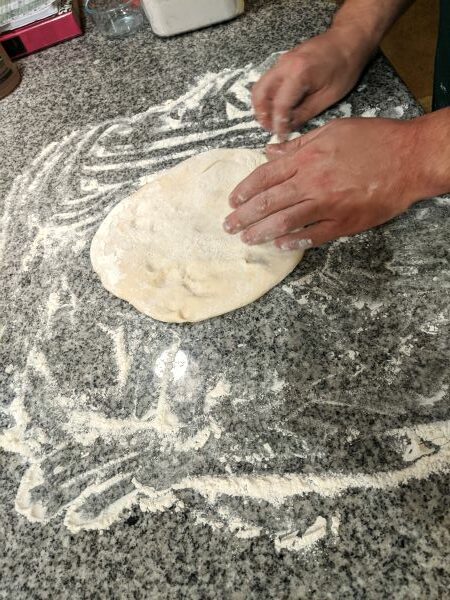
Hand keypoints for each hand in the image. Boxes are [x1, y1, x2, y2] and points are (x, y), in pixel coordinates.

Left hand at [224, 117, 427, 249]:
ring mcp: (328, 204)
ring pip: (285, 221)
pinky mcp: (345, 222)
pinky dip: (295, 241)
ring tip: (247, 239)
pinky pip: (314, 235)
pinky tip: (280, 245)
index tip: (232, 201)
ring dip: (262, 232)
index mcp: (308, 158)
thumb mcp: (333, 131)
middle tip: (228, 226)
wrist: (410, 157)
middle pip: (268, 202)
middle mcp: (313, 182)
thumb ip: (299, 145)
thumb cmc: (374, 140)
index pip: (265, 176)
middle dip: (244, 216)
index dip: (245, 191)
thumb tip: (270, 152)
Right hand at [252, 29, 372, 139]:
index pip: (280, 104)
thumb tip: (289, 126)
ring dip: (262, 105)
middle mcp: (284, 64)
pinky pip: (268, 80)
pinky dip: (268, 96)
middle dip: (262, 114)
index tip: (280, 135)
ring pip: (261, 86)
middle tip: (270, 128)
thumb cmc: (344, 67)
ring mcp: (281, 60)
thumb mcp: (328, 96)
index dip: (278, 123)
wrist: (347, 40)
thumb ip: (305, 112)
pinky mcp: (283, 61)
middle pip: (260, 93)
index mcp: (298, 73)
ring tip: (272, 120)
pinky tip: (278, 107)